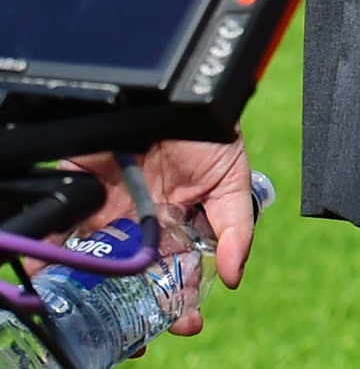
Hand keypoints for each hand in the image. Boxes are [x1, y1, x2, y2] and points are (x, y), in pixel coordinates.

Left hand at [70, 135, 259, 324]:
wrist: (166, 93)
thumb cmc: (206, 129)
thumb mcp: (232, 177)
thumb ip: (236, 227)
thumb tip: (233, 277)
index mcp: (181, 227)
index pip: (181, 275)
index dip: (182, 303)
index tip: (185, 324)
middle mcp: (143, 229)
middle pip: (136, 283)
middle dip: (137, 313)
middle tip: (139, 338)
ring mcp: (109, 218)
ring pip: (99, 270)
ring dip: (93, 301)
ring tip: (94, 323)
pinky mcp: (77, 203)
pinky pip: (60, 241)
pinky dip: (52, 266)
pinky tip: (55, 288)